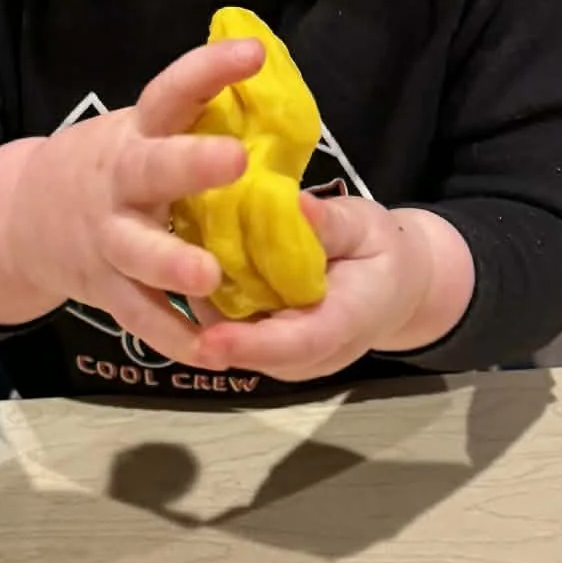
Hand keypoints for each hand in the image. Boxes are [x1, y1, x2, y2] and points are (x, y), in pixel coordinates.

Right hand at [4, 39, 259, 363]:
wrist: (23, 219)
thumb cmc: (113, 168)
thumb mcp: (142, 134)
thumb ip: (196, 127)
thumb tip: (281, 109)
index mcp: (137, 134)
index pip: (172, 92)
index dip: (209, 71)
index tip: (253, 53)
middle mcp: (120, 183)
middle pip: (151, 170)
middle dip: (190, 164)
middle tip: (234, 159)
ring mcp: (107, 239)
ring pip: (139, 253)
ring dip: (172, 264)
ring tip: (209, 276)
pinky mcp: (105, 290)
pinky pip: (142, 316)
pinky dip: (174, 336)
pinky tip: (211, 353)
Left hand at [189, 196, 464, 383]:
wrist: (392, 288)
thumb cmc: (380, 254)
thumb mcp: (367, 228)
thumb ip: (332, 225)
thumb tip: (296, 206)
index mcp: (343, 325)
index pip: (296, 344)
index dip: (251, 344)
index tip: (209, 339)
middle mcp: (307, 355)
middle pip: (250, 346)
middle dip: (208, 315)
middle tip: (170, 266)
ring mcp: (281, 356)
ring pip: (231, 335)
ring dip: (202, 300)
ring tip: (175, 250)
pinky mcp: (262, 345)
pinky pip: (228, 324)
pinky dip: (209, 294)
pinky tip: (189, 256)